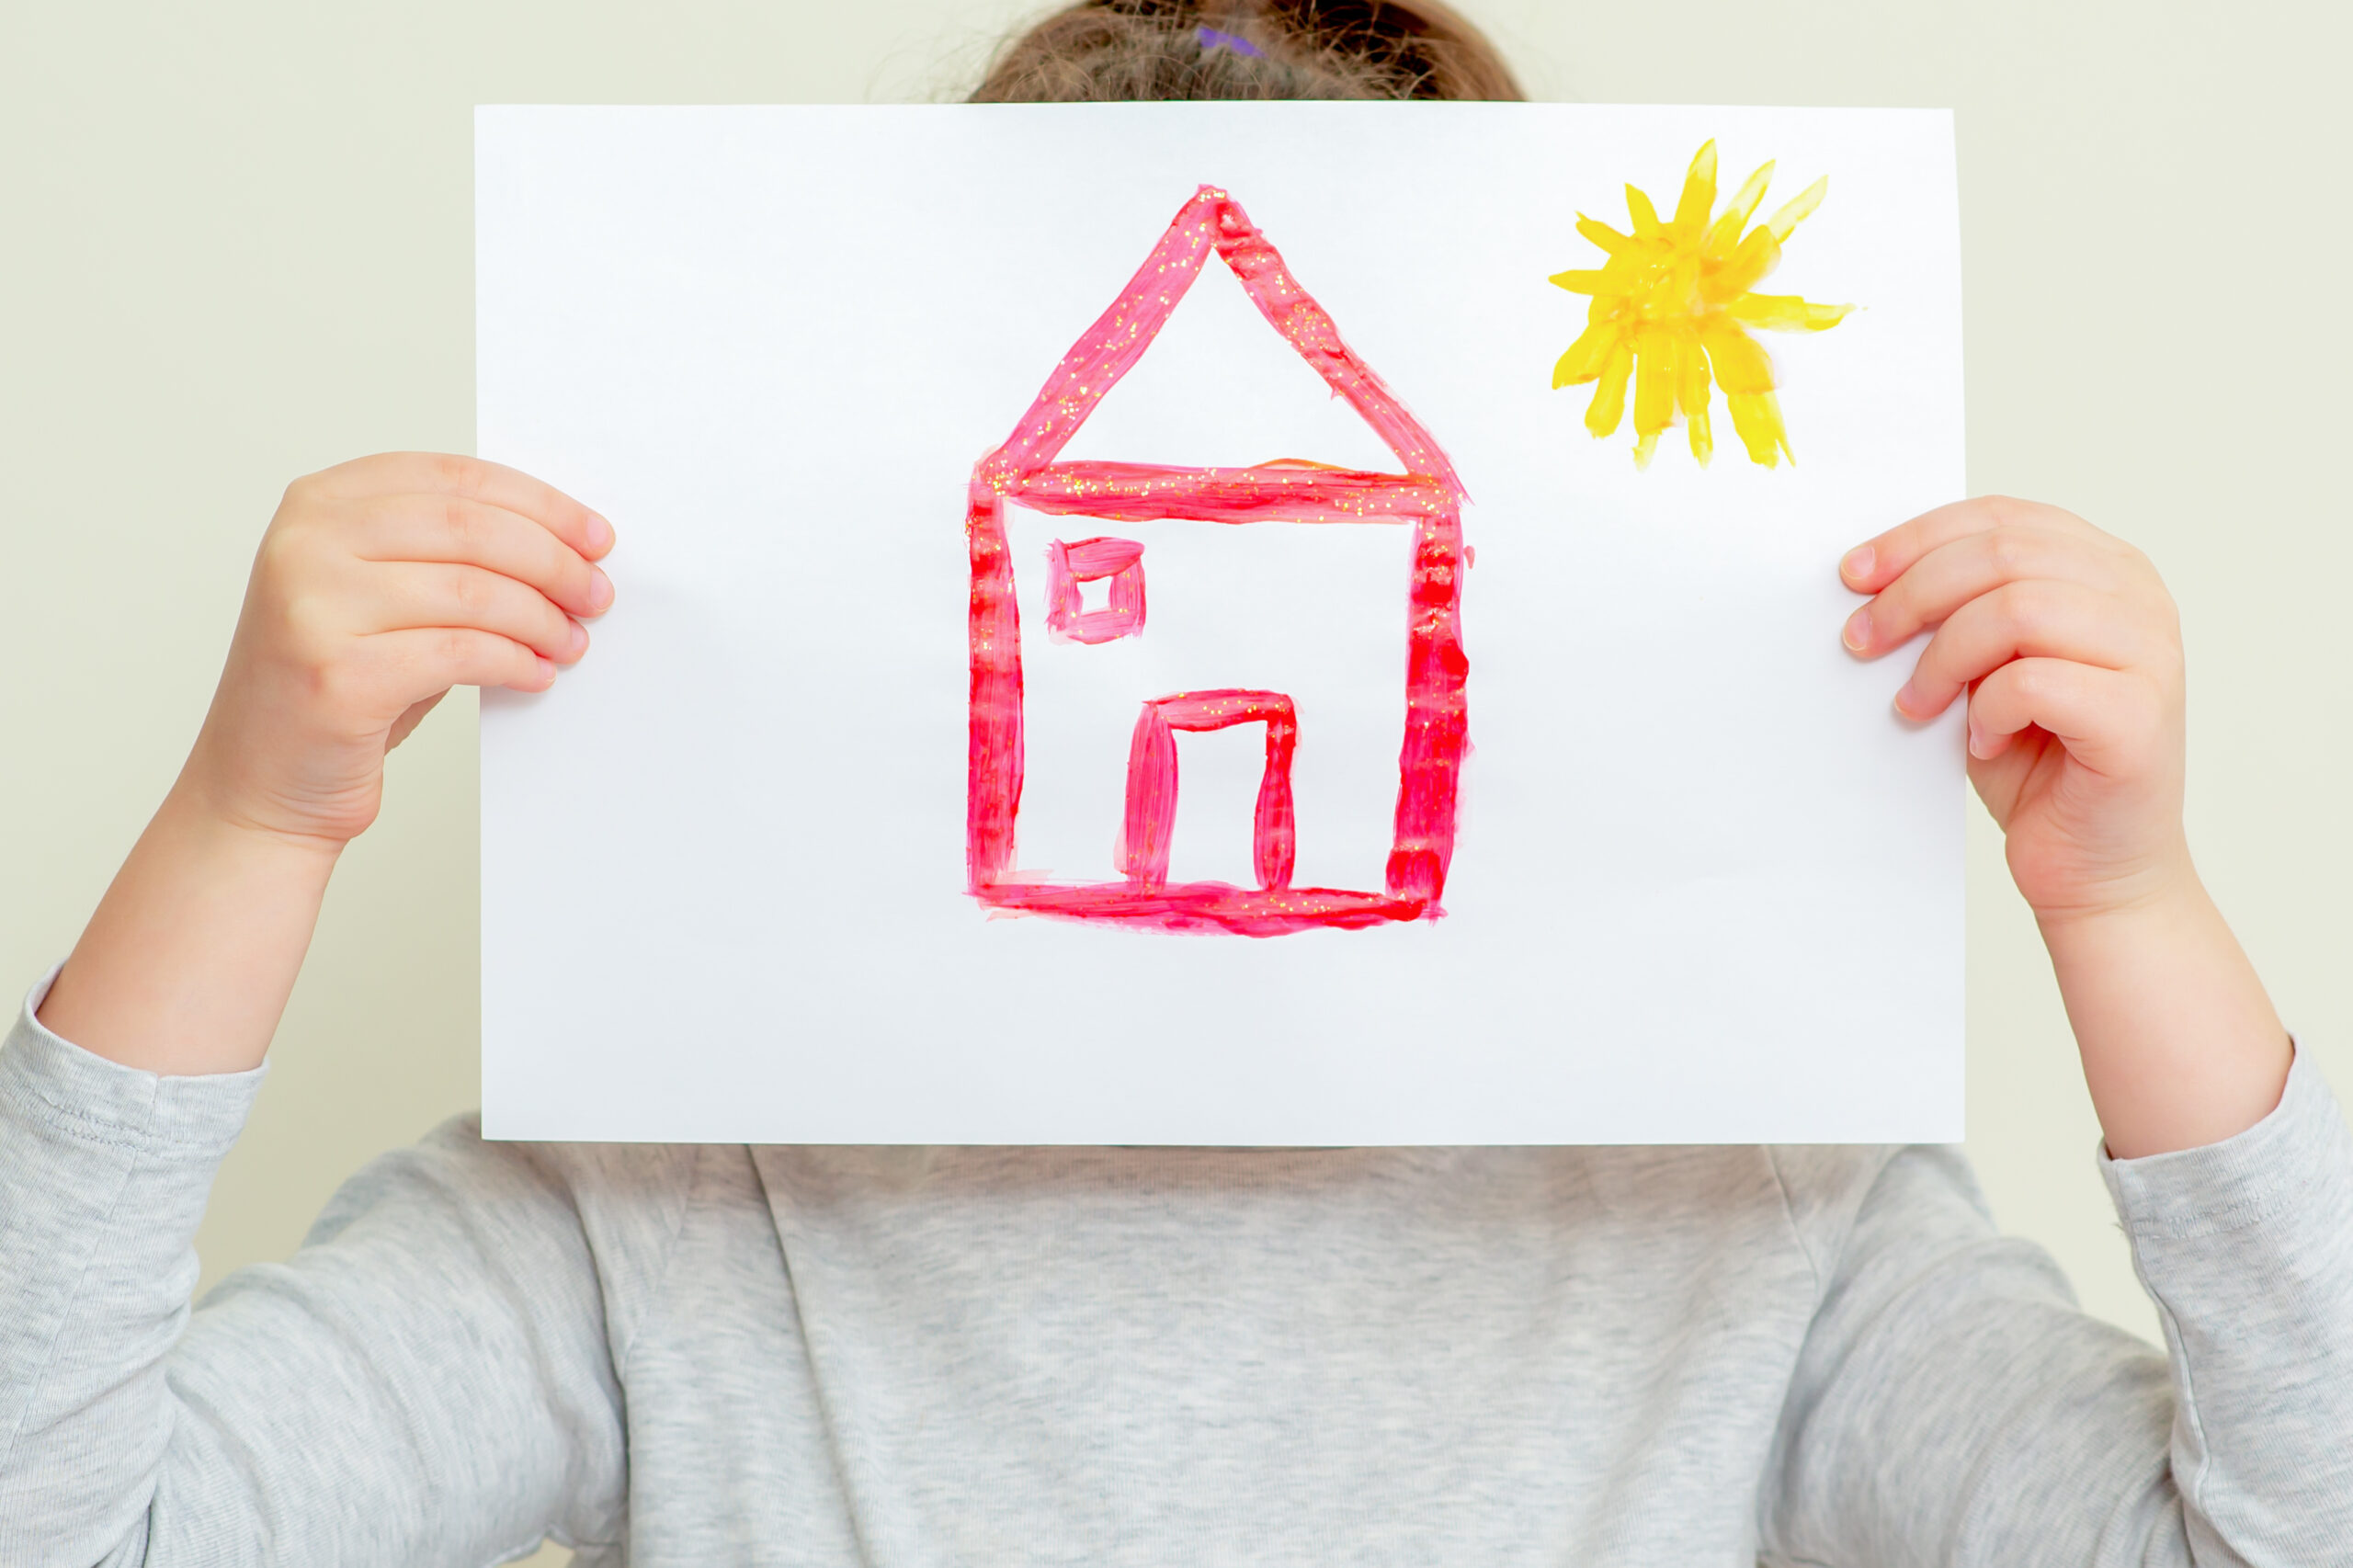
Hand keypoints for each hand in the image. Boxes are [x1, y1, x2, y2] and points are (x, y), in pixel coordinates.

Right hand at [184, 453, 613, 847]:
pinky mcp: (337, 675)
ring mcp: (313, 606)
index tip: (594, 536)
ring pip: (473, 592)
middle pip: (470, 527)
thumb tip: (564, 547)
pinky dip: (515, 662)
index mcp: (319, 503)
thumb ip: (446, 554)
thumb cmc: (338, 683)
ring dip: (542, 619)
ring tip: (570, 641)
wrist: (262, 781)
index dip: (539, 504)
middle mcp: (305, 543)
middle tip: (595, 594)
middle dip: (553, 561)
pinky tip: (536, 674)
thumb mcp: (383, 594)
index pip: (454, 478)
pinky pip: (461, 654)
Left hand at [1838, 496, 2287, 1156]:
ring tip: (1915, 705)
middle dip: (1912, 595)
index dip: (1917, 538)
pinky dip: (1986, 710)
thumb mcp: (1984, 668)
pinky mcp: (2139, 715)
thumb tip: (1869, 577)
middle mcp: (2139, 599)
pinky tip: (1977, 742)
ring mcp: (2150, 654)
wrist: (2092, 868)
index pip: (2002, 517)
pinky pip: (2033, 681)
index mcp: (2106, 568)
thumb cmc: (2036, 765)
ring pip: (2015, 609)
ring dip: (1941, 657)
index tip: (1852, 575)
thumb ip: (1957, 612)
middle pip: (2002, 553)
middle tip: (1861, 643)